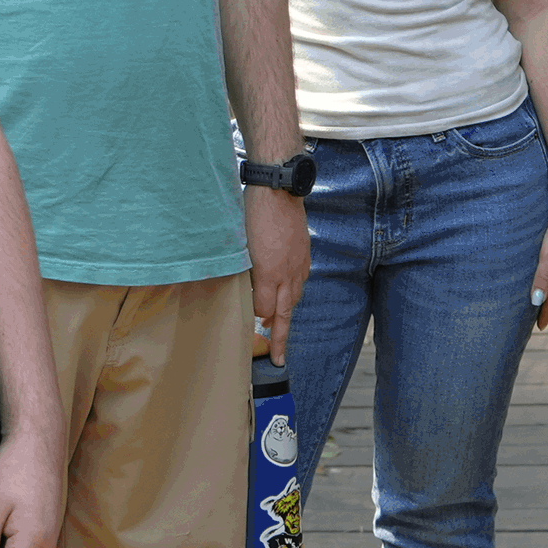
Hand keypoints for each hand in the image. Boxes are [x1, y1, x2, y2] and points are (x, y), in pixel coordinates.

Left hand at [245, 185, 309, 362]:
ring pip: (293, 297)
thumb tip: (254, 301)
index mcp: (269, 274)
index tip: (260, 342)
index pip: (265, 312)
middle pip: (284, 312)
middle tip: (278, 357)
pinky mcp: (304, 253)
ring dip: (286, 314)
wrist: (278, 190)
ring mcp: (298, 263)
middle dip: (280, 336)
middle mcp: (288, 273)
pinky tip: (287, 293)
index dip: (260, 325)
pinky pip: (300, 281)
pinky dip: (292, 293)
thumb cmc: (253, 216)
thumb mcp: (243, 248)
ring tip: (279, 328)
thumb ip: (248, 277)